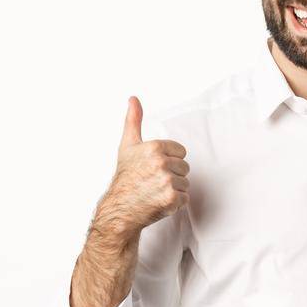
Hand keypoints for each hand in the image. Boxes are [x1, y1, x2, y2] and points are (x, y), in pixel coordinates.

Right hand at [94, 96, 189, 239]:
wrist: (119, 208)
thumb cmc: (125, 177)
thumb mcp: (128, 145)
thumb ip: (134, 120)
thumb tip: (133, 98)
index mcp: (154, 147)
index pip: (181, 152)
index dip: (169, 160)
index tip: (152, 167)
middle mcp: (161, 163)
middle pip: (184, 167)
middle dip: (171, 175)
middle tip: (152, 181)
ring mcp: (167, 181)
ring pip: (186, 183)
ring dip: (174, 189)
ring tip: (154, 191)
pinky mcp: (172, 199)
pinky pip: (186, 198)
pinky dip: (175, 203)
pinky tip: (158, 202)